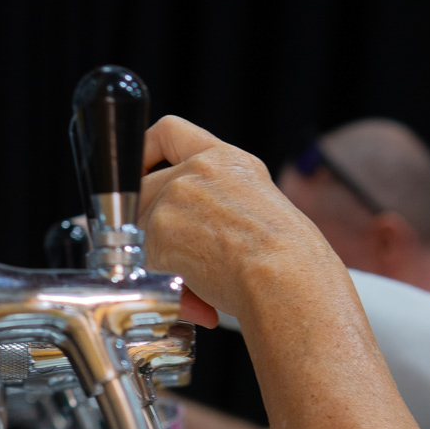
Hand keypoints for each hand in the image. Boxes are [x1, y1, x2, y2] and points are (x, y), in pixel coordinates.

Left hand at [139, 116, 344, 325]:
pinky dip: (164, 285)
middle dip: (152, 228)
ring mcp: (176, 197)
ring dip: (161, 262)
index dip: (147, 154)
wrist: (285, 276)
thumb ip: (219, 203)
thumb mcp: (258, 209)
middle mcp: (198, 171)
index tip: (143, 174)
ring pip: (141, 231)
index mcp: (226, 161)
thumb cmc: (288, 259)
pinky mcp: (160, 231)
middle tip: (180, 260)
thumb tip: (192, 230)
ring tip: (199, 285)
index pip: (169, 132)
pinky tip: (197, 296)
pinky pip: (143, 262)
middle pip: (145, 190)